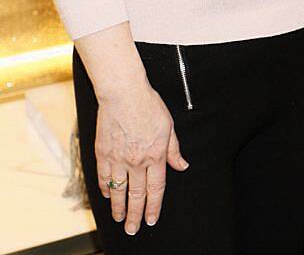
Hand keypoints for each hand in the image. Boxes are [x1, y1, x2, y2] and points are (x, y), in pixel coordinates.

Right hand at [94, 81, 188, 234]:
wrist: (124, 93)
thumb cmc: (148, 104)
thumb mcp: (168, 126)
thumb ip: (174, 149)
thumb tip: (182, 165)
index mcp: (155, 155)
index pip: (156, 189)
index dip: (154, 206)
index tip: (151, 219)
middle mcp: (136, 161)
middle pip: (136, 195)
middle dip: (135, 215)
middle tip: (133, 229)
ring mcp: (118, 159)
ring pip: (118, 190)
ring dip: (119, 207)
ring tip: (119, 219)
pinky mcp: (103, 153)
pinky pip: (103, 177)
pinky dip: (105, 189)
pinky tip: (107, 196)